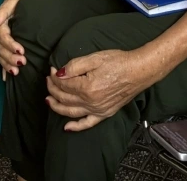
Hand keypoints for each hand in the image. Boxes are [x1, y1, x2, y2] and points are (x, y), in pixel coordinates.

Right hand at [0, 0, 33, 73]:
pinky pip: (4, 56)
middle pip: (1, 48)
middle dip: (10, 57)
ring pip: (1, 54)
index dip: (10, 45)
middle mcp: (2, 31)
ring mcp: (6, 38)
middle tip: (22, 62)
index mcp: (2, 21)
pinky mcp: (11, 43)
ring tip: (17, 72)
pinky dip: (4, 68)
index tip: (22, 51)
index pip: (2, 36)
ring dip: (7, 64)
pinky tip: (6, 78)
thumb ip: (3, 10)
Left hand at [45, 49, 160, 130]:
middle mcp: (90, 102)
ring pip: (71, 112)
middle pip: (64, 98)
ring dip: (57, 107)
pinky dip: (76, 127)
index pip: (63, 84)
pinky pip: (87, 123)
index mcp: (87, 87)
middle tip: (48, 81)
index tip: (51, 70)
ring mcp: (98, 110)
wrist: (139, 71)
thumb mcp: (94, 58)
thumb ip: (74, 66)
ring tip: (48, 100)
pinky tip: (66, 127)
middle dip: (52, 89)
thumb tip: (59, 73)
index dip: (54, 77)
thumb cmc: (118, 62)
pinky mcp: (105, 114)